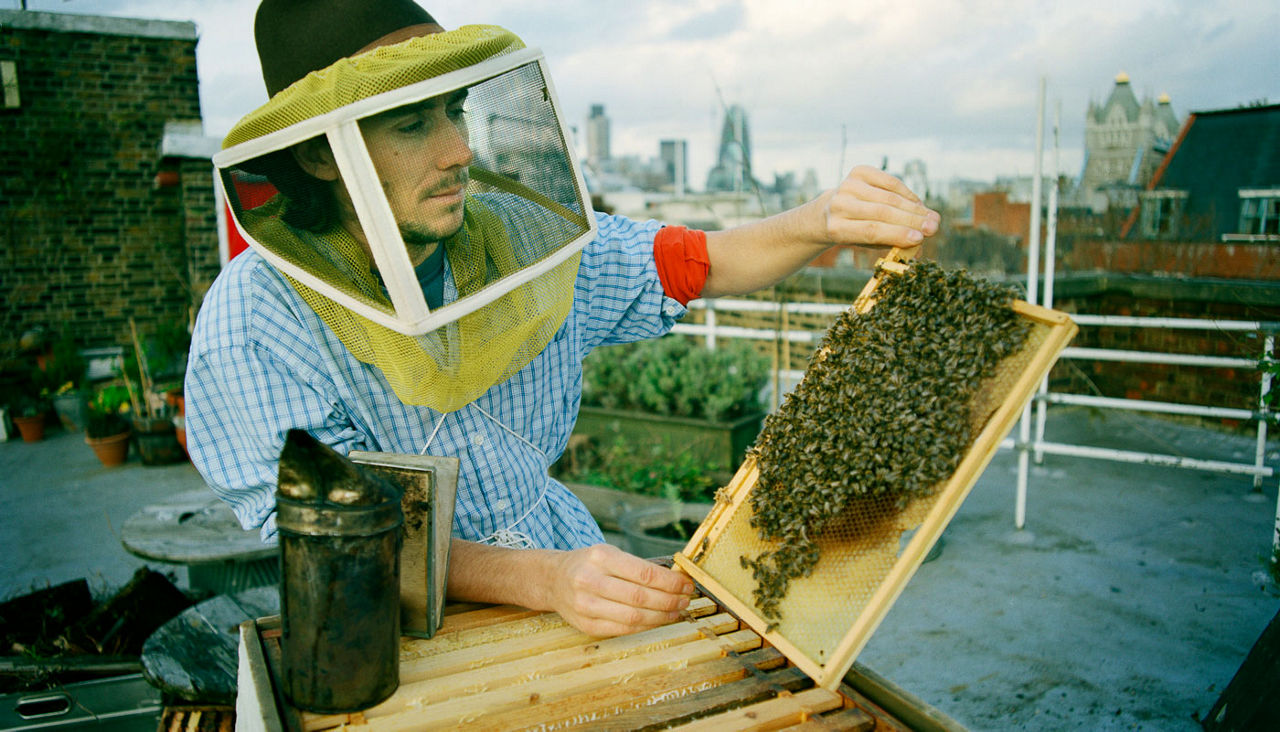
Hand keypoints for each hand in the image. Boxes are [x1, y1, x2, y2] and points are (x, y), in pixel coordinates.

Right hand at [543, 544, 694, 636]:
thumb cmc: (589, 565)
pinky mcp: (586, 625)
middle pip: (641, 597)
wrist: (553, 580)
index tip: (686, 584)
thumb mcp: (609, 554)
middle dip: (670, 600)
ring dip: (661, 616)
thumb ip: (638, 566)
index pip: (644, 573)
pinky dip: (645, 626)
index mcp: (600, 557)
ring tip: (676, 611)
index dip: (670, 582)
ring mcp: (586, 605)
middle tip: (685, 599)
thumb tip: (675, 579)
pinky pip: (623, 629)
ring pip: (634, 617)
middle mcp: (590, 580)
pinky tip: (657, 620)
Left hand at [822, 165, 939, 248]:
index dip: (897, 234)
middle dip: (912, 220)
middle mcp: (839, 205)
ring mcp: (847, 185)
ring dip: (914, 209)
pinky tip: (919, 205)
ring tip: (933, 218)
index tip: (920, 238)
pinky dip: (908, 194)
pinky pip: (890, 182)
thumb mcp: (867, 244)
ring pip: (889, 197)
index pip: (871, 230)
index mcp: (837, 228)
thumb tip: (919, 244)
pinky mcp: (858, 171)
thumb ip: (890, 242)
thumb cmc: (854, 231)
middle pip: (882, 212)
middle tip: (934, 227)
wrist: (829, 211)